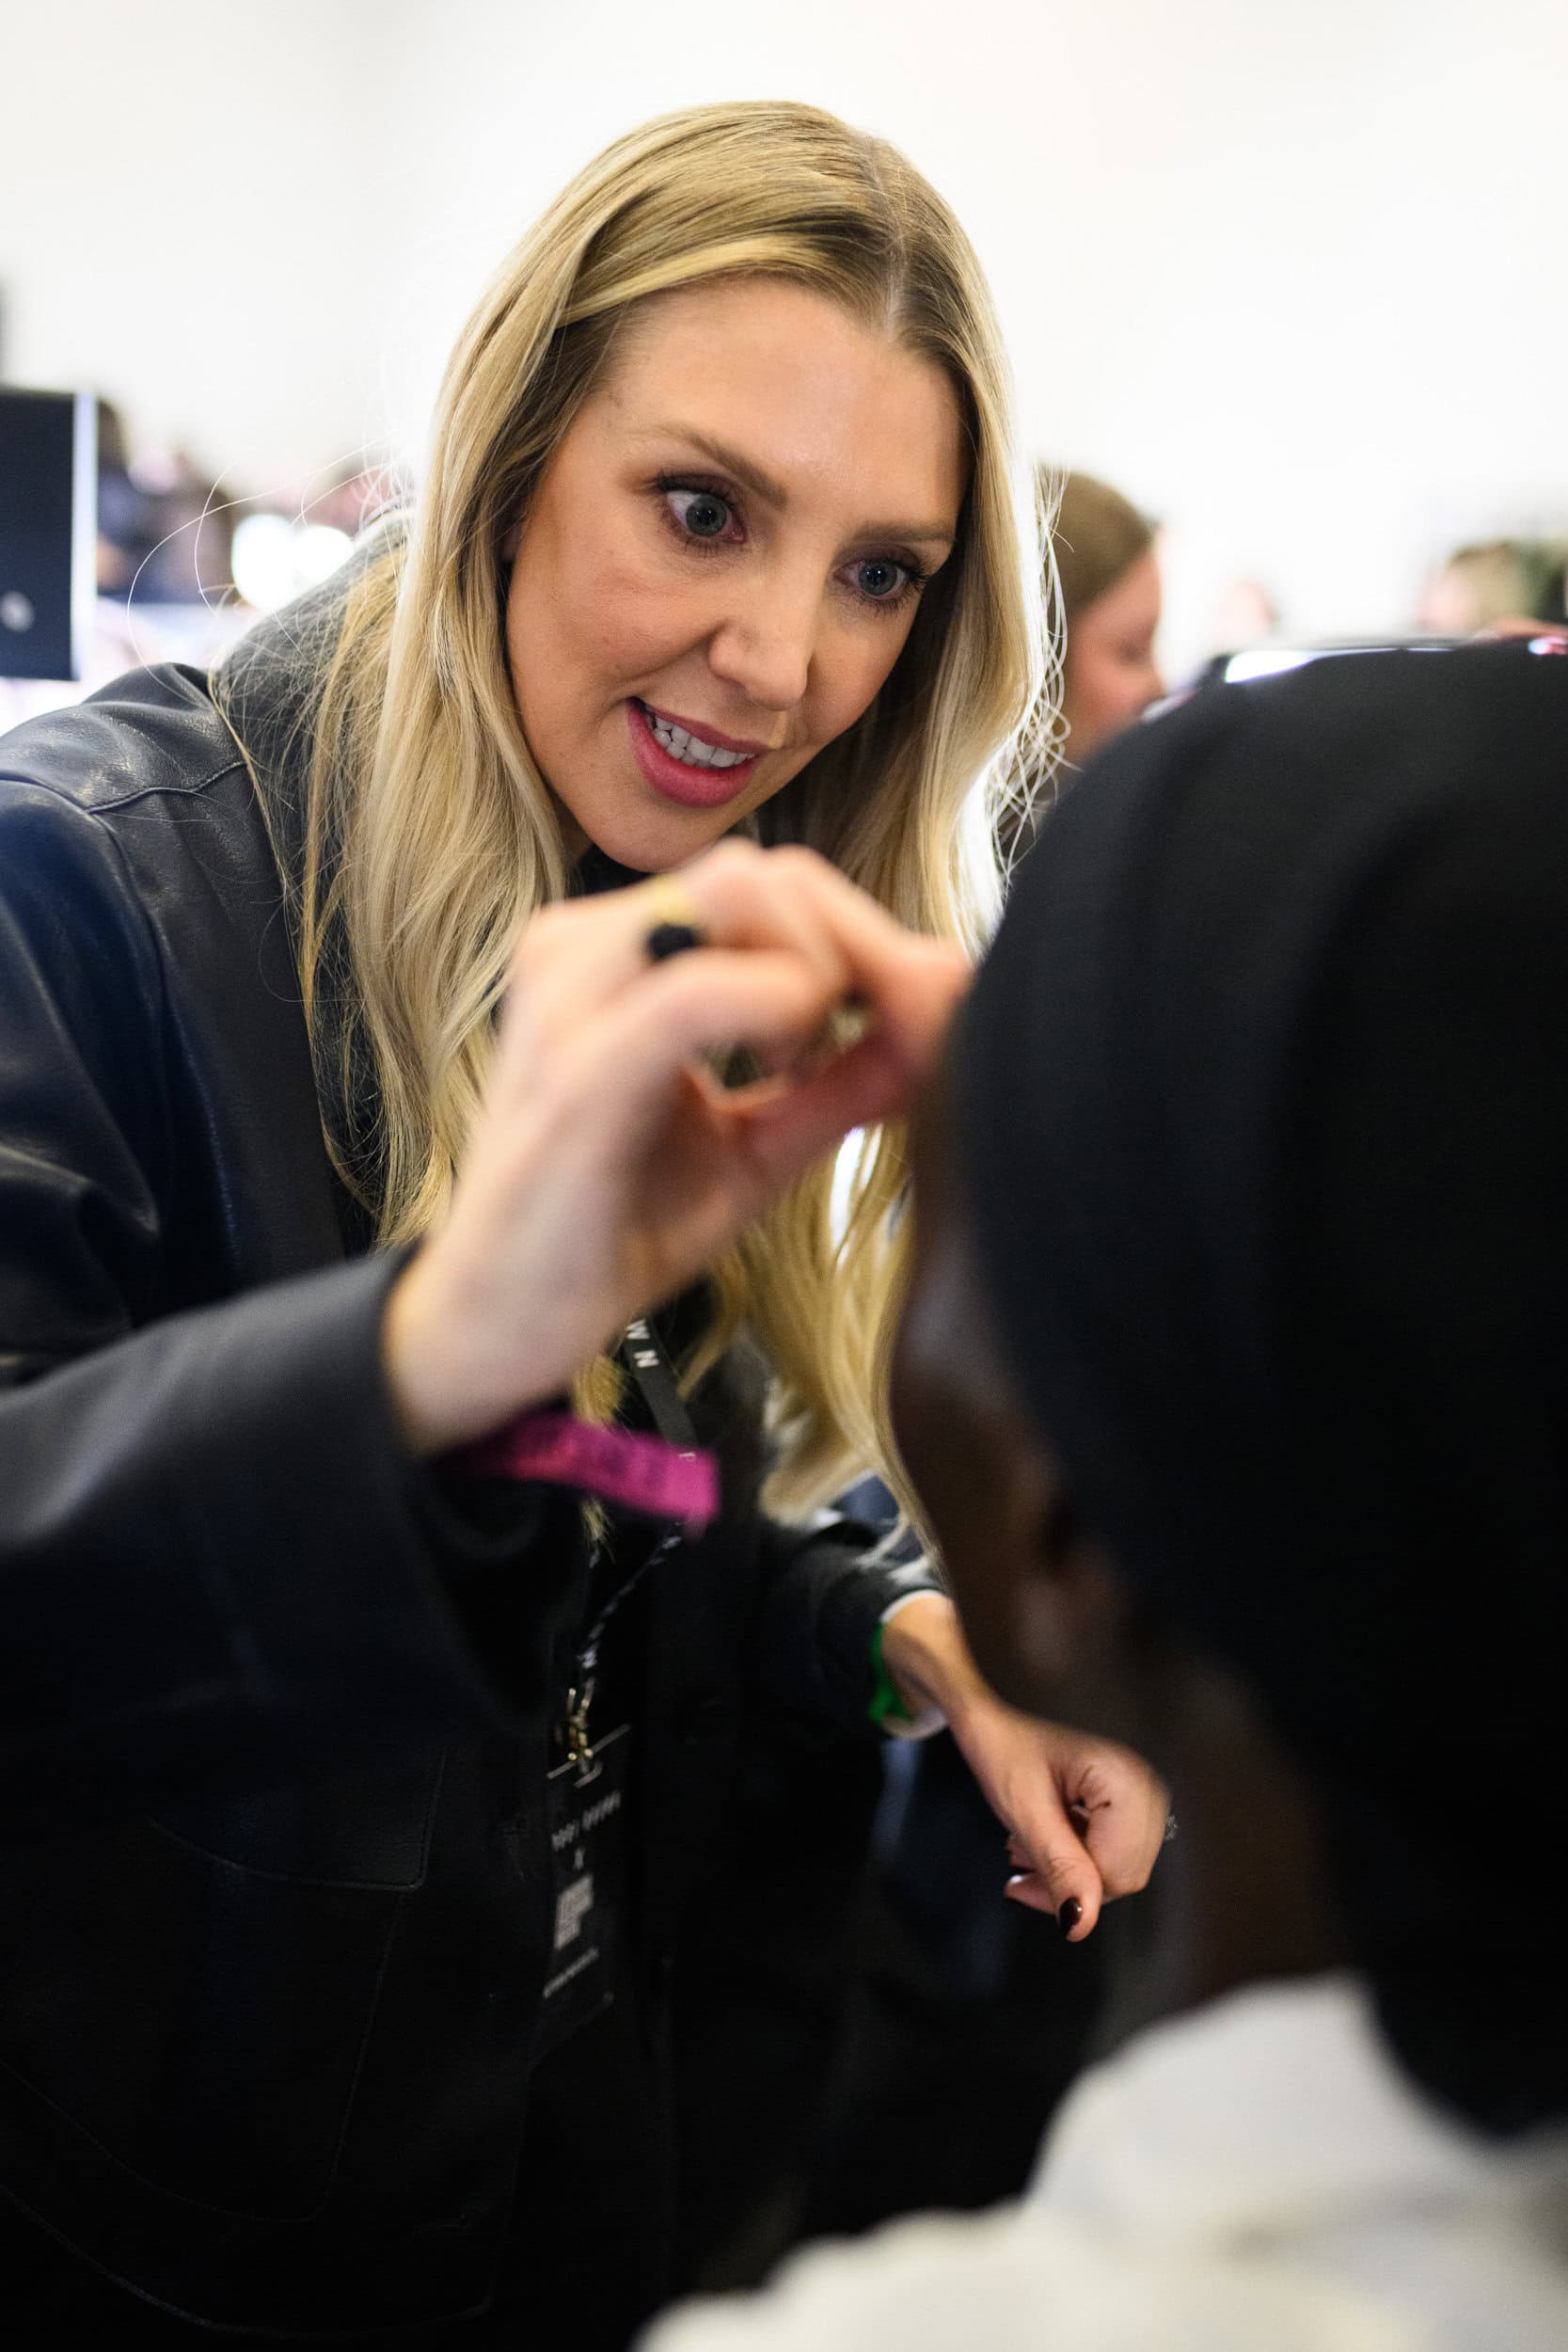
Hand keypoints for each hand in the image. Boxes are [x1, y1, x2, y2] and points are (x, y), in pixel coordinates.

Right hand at [383, 841, 969, 1453]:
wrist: (500, 1322)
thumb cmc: (610, 1228)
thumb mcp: (752, 1148)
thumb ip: (842, 1083)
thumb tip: (946, 1014)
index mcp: (614, 952)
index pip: (768, 883)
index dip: (864, 941)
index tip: (905, 1024)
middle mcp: (580, 946)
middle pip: (764, 872)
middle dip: (854, 950)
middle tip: (863, 1049)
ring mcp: (568, 993)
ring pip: (740, 893)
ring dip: (814, 975)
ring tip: (800, 1070)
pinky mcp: (576, 1065)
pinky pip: (700, 990)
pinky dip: (780, 1015)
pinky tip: (784, 1079)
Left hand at [879, 1593, 1168, 1939]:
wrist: (989, 1685)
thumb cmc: (1002, 1732)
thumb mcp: (1022, 1806)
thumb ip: (1057, 1866)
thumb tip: (1080, 1927)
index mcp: (1129, 1777)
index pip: (1116, 1874)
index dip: (1066, 1891)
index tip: (1016, 1884)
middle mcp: (1150, 1779)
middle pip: (1123, 1872)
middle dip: (1068, 1880)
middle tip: (1016, 1867)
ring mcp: (1146, 1781)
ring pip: (1119, 1860)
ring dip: (1070, 1864)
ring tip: (1024, 1844)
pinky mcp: (1132, 1786)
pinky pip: (1117, 1839)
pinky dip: (1079, 1845)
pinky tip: (1046, 1828)